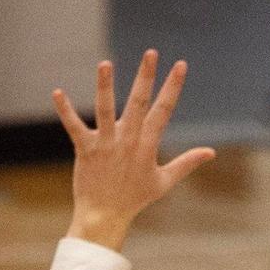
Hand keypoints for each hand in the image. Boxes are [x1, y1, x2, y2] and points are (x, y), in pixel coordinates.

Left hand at [55, 52, 215, 250]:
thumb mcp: (164, 181)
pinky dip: (65, 110)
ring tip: (106, 64)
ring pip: (106, 110)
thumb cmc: (135, 198)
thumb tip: (211, 152)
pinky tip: (57, 92)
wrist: (105, 216)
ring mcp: (106, 144)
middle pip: (138, 103)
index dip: (173, 87)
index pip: (164, 111)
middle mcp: (128, 141)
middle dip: (145, 77)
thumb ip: (187, 163)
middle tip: (151, 53)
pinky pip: (73, 126)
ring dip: (105, 86)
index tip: (180, 65)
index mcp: (147, 146)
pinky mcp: (85, 149)